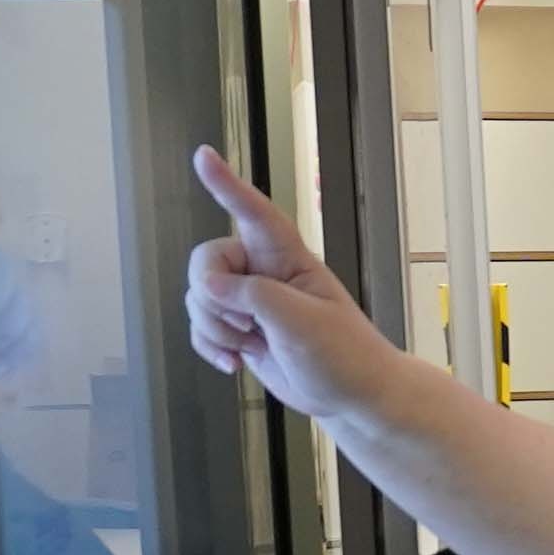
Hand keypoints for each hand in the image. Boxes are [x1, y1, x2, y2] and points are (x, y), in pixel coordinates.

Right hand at [183, 144, 393, 418]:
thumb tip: (206, 285)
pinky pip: (200, 327)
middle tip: (248, 326)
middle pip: (206, 262)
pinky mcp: (240, 329)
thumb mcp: (302, 322)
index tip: (203, 155)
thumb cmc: (345, 356)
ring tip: (254, 346)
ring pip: (198, 298)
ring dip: (215, 329)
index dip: (228, 185)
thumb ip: (252, 296)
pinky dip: (210, 346)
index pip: (254, 213)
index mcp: (289, 259)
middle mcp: (265, 273)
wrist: (355, 398)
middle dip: (213, 298)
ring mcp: (251, 302)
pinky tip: (237, 363)